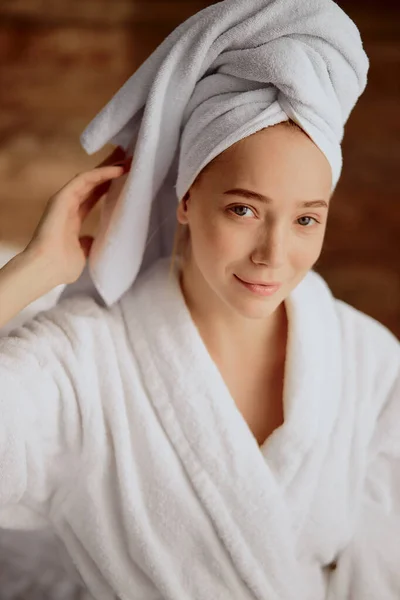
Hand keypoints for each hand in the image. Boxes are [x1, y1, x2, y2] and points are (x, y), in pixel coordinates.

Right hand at [25, 146, 131, 285]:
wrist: (47, 269)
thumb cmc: (61, 267)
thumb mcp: (82, 254)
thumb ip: (87, 244)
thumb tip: (93, 240)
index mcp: (73, 219)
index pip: (93, 196)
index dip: (109, 185)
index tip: (126, 177)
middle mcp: (68, 206)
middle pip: (92, 182)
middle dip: (110, 169)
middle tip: (129, 159)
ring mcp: (64, 200)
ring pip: (89, 177)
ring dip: (109, 167)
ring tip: (128, 159)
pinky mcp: (62, 197)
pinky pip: (85, 179)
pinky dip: (102, 173)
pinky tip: (118, 169)